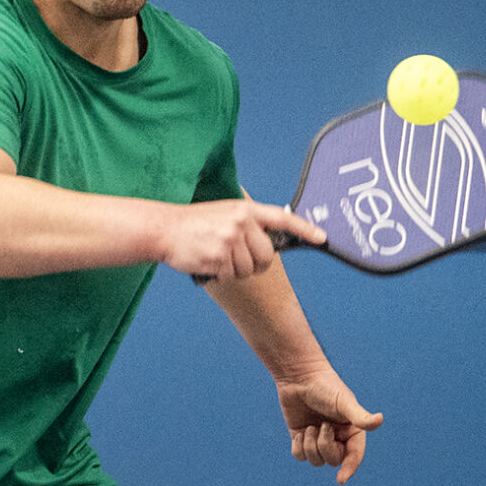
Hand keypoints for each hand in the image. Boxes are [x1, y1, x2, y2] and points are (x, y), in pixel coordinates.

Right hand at [162, 197, 323, 281]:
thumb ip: (248, 223)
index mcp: (245, 209)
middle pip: (266, 255)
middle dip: (255, 263)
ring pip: (249, 269)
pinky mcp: (218, 257)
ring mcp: (229, 240)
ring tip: (216, 255)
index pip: (282, 217)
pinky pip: (230, 276)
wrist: (164, 229)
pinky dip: (220, 274)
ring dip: (234, 270)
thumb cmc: (194, 224)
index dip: (304, 228)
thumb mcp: (225, 213)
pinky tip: (208, 261)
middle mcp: (241, 222)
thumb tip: (270, 239)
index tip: (321, 237)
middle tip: (235, 256)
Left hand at [276, 368, 382, 483]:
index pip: (354, 455)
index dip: (350, 468)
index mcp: (352, 431)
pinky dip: (299, 446)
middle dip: (325, 446)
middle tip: (322, 426)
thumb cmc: (325, 387)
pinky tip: (300, 431)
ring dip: (310, 445)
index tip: (341, 479)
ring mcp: (319, 439)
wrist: (299, 377)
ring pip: (316, 460)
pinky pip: (300, 455)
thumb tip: (379, 420)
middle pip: (333, 460)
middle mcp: (337, 437)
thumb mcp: (343, 402)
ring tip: (310, 427)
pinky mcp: (301, 438)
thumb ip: (359, 416)